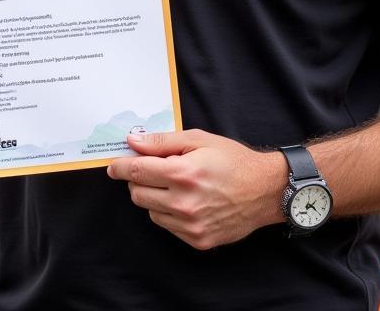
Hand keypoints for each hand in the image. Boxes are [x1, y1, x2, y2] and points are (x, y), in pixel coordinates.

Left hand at [107, 129, 283, 249]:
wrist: (265, 191)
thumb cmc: (233, 160)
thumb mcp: (199, 140)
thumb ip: (162, 142)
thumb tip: (133, 141)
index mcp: (184, 173)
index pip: (137, 171)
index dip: (121, 167)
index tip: (114, 165)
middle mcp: (184, 202)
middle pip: (138, 194)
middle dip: (138, 180)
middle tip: (152, 170)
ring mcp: (190, 224)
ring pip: (150, 211)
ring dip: (154, 197)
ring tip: (175, 185)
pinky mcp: (197, 239)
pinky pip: (167, 225)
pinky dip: (169, 212)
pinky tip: (186, 201)